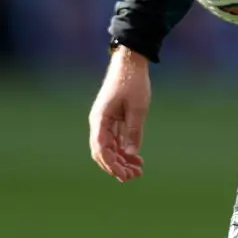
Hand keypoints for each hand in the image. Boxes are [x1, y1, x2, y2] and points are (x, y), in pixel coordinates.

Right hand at [89, 45, 150, 182]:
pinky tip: (136, 158)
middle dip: (117, 166)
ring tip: (138, 170)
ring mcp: (105, 121)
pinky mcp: (113, 119)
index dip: (111, 164)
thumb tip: (130, 154)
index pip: (100, 149)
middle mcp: (99, 122)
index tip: (124, 174)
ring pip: (110, 148)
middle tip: (134, 176)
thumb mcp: (137, 108)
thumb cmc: (132, 82)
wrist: (130, 61)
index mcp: (100, 118)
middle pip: (103, 152)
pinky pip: (116, 140)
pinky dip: (124, 150)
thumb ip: (133, 131)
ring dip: (122, 160)